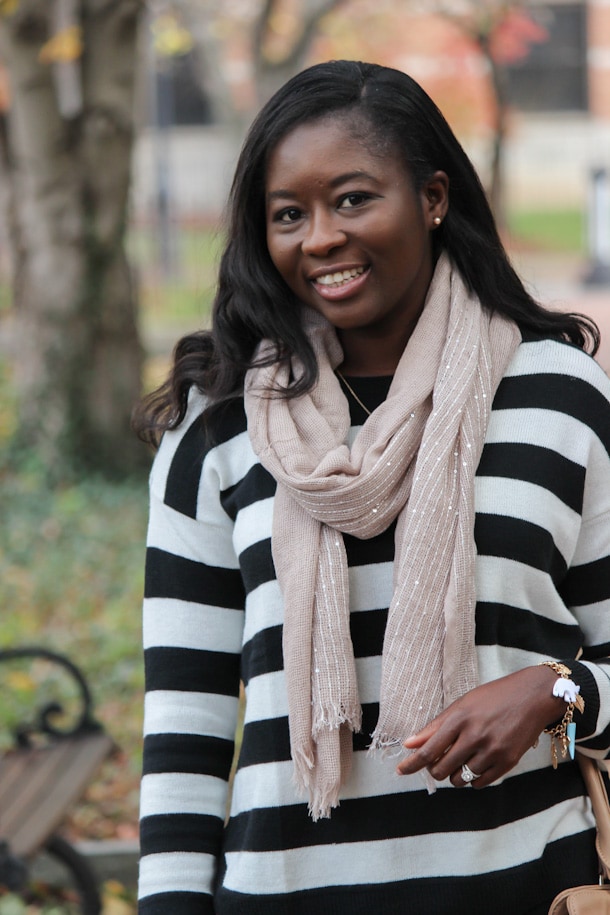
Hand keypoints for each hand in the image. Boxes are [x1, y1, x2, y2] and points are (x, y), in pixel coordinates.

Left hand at [396, 666, 565, 787]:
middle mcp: (474, 736)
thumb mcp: (462, 705)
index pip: (428, 750)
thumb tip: (410, 744)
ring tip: (457, 763)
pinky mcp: (507, 762)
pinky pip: (480, 783)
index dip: (411, 764)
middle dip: (434, 770)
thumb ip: (435, 727)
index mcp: (459, 718)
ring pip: (460, 779)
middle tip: (437, 763)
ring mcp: (492, 751)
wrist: (532, 696)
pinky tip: (473, 767)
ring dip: (453, 776)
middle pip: (441, 769)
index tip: (401, 771)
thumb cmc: (494, 697)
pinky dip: (472, 779)